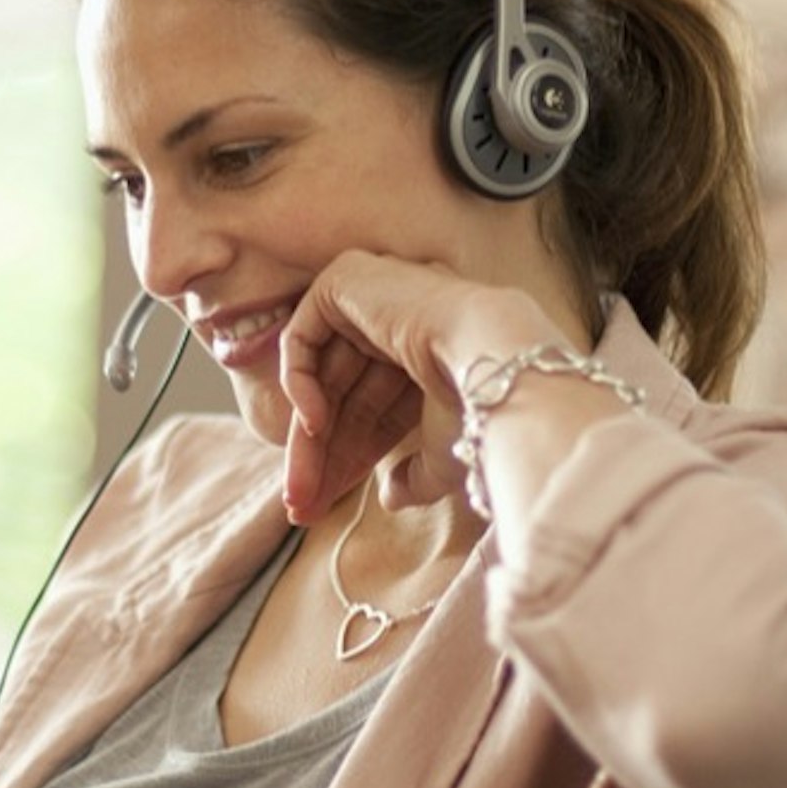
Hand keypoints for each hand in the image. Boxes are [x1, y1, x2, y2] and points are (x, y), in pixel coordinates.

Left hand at [273, 252, 562, 524]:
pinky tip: (313, 423)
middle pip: (342, 399)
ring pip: (321, 379)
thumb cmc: (479, 409)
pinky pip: (301, 338)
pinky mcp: (346, 279)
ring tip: (300, 490)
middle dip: (321, 458)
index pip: (371, 412)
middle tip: (300, 507)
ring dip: (307, 441)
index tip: (321, 505)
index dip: (347, 460)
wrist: (489, 361)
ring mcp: (371, 297)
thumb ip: (415, 476)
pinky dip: (297, 383)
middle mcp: (398, 325)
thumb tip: (391, 496)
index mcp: (425, 357)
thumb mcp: (442, 456)